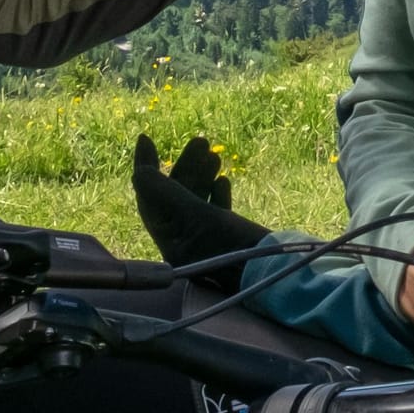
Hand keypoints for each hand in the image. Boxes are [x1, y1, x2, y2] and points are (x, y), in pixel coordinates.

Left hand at [131, 135, 269, 288]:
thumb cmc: (231, 246)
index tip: (146, 138)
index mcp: (168, 237)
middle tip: (201, 142)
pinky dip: (216, 193)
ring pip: (196, 199)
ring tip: (214, 155)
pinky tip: (223, 181)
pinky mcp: (226, 241)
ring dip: (202, 175)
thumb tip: (139, 173)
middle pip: (174, 194)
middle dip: (186, 166)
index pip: (148, 196)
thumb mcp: (195, 215)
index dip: (145, 166)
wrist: (273, 274)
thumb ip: (166, 193)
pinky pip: (214, 211)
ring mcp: (204, 240)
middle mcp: (182, 240)